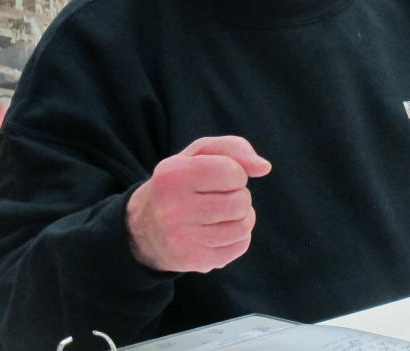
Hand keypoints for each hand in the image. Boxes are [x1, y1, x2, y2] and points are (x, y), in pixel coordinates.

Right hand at [126, 136, 271, 272]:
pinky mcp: (194, 261)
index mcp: (172, 175)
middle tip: (219, 197)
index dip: (235, 173)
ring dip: (242, 216)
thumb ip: (234, 148)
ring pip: (244, 225)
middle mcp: (172, 209)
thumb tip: (264, 167)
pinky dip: (238, 236)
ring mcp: (182, 239)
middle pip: (240, 202)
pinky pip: (240, 246)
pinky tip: (218, 231)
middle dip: (239, 196)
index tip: (220, 176)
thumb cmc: (182, 182)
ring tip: (222, 213)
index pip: (232, 172)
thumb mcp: (199, 154)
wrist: (144, 228)